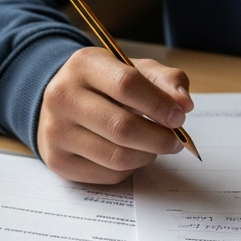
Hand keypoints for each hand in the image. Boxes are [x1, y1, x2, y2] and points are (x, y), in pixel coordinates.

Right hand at [36, 47, 193, 183]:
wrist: (62, 100)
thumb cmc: (105, 84)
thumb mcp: (134, 69)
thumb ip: (165, 80)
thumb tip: (184, 104)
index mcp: (84, 65)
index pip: (126, 85)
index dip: (159, 104)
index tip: (179, 117)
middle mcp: (63, 96)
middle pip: (122, 127)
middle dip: (159, 138)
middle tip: (175, 140)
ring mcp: (56, 131)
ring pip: (117, 157)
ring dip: (147, 155)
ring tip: (153, 146)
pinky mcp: (58, 160)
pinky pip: (108, 175)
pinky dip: (130, 169)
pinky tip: (131, 154)